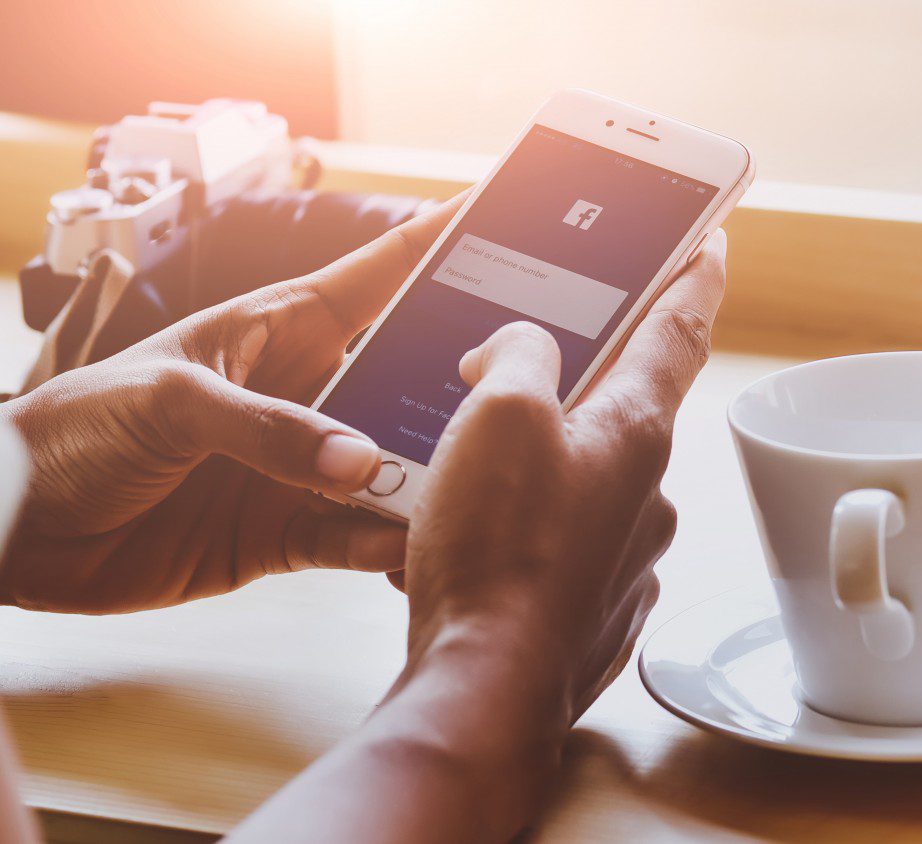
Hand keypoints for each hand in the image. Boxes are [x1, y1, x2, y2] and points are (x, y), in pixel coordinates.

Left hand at [0, 195, 465, 612]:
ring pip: (390, 467)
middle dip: (461, 380)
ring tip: (477, 483)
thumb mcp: (171, 403)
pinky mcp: (281, 532)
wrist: (15, 525)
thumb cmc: (75, 429)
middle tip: (527, 383)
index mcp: (277, 331)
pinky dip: (383, 544)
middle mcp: (302, 395)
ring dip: (429, 476)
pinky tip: (411, 546)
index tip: (505, 220)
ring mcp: (297, 466)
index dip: (438, 245)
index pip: (375, 278)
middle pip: (404, 379)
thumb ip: (269, 431)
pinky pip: (351, 537)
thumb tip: (361, 464)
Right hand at [404, 231, 726, 717]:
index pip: (680, 328)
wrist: (487, 686)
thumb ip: (520, 356)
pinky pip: (570, 546)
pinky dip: (535, 531)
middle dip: (582, 385)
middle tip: (532, 369)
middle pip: (626, 409)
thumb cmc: (495, 550)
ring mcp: (629, 555)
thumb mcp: (497, 416)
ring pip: (592, 482)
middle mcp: (649, 492)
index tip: (714, 239)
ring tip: (474, 472)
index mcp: (636, 430)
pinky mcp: (597, 606)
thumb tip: (522, 350)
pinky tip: (483, 540)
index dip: (694, 275)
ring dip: (546, 467)